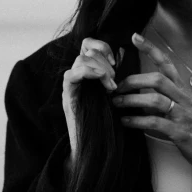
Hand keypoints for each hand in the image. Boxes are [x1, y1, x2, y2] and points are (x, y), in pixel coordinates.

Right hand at [62, 38, 124, 164]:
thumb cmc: (107, 122)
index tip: (115, 60)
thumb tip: (123, 52)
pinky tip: (103, 82)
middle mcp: (77, 76)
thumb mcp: (114, 91)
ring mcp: (71, 86)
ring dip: (100, 69)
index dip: (102, 46)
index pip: (88, 45)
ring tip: (110, 87)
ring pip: (81, 60)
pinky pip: (72, 75)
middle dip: (104, 61)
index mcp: (88, 73)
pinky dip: (89, 73)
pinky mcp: (68, 96)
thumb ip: (114, 73)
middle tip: (114, 80)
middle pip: (86, 51)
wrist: (94, 146)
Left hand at [112, 32, 191, 173]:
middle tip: (116, 88)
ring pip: (155, 100)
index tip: (135, 37)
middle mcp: (183, 99)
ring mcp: (182, 115)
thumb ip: (167, 99)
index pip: (167, 64)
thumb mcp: (184, 108)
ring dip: (131, 100)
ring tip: (117, 104)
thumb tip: (140, 94)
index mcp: (183, 91)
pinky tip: (126, 122)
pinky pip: (156, 122)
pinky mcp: (180, 132)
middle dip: (133, 81)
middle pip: (157, 80)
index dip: (151, 50)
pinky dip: (137, 121)